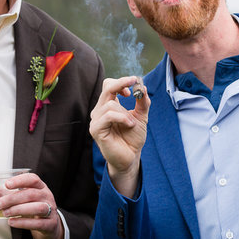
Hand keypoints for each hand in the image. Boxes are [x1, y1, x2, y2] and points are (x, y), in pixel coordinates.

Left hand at [0, 172, 63, 238]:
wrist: (48, 226)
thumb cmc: (31, 208)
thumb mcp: (18, 198)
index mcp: (40, 187)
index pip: (33, 179)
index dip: (20, 180)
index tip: (6, 184)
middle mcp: (46, 196)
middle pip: (31, 194)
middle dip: (12, 199)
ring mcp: (50, 210)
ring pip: (37, 207)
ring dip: (19, 210)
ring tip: (5, 213)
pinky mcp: (50, 224)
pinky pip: (38, 223)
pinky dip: (24, 223)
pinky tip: (12, 222)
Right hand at [89, 76, 148, 196]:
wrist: (131, 157)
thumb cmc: (133, 138)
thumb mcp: (141, 117)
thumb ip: (142, 102)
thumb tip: (143, 87)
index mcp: (108, 105)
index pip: (109, 85)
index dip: (120, 81)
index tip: (133, 82)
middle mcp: (100, 111)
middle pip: (106, 87)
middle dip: (121, 84)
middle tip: (134, 84)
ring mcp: (96, 120)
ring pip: (109, 103)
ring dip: (125, 112)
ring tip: (132, 123)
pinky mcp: (96, 130)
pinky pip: (107, 116)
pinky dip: (121, 118)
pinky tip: (129, 124)